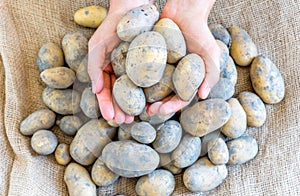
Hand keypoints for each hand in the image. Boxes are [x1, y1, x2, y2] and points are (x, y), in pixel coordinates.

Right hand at [88, 0, 153, 123]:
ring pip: (133, 91)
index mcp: (106, 68)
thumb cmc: (113, 26)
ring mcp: (133, 69)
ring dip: (133, 105)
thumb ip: (94, 67)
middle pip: (119, 95)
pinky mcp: (148, 65)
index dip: (106, 105)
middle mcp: (119, 70)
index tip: (111, 118)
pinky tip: (149, 103)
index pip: (104, 91)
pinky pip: (147, 82)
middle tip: (126, 122)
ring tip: (137, 117)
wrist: (134, 8)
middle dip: (120, 109)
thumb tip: (95, 90)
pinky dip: (146, 94)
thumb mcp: (98, 46)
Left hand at [147, 0, 220, 114]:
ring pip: (153, 88)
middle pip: (165, 97)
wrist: (184, 11)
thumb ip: (210, 74)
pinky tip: (130, 86)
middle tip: (147, 111)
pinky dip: (138, 81)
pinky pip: (144, 72)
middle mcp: (175, 77)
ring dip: (146, 98)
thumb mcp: (210, 53)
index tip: (161, 110)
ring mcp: (163, 69)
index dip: (172, 106)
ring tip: (138, 104)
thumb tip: (202, 96)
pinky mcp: (151, 59)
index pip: (181, 98)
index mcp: (188, 79)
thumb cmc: (200, 32)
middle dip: (157, 106)